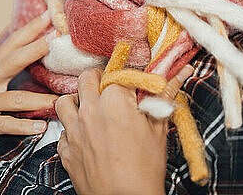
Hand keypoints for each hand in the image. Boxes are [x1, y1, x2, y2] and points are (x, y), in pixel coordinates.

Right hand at [0, 13, 57, 155]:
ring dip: (38, 100)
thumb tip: (18, 41)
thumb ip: (0, 61)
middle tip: (55, 41)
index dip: (31, 28)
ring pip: (14, 98)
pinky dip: (23, 127)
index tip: (50, 14)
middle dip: (35, 50)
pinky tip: (40, 127)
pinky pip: (4, 125)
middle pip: (13, 60)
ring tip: (59, 100)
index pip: (13, 42)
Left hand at [55, 68, 167, 194]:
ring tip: (90, 109)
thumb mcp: (159, 128)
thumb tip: (179, 73)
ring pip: (65, 101)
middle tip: (110, 90)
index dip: (128, 78)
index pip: (119, 73)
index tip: (133, 85)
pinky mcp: (66, 150)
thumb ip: (164, 95)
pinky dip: (71, 129)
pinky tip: (85, 135)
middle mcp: (90, 110)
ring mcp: (75, 130)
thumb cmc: (146, 169)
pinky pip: (62, 130)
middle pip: (87, 78)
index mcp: (115, 100)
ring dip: (76, 101)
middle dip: (98, 80)